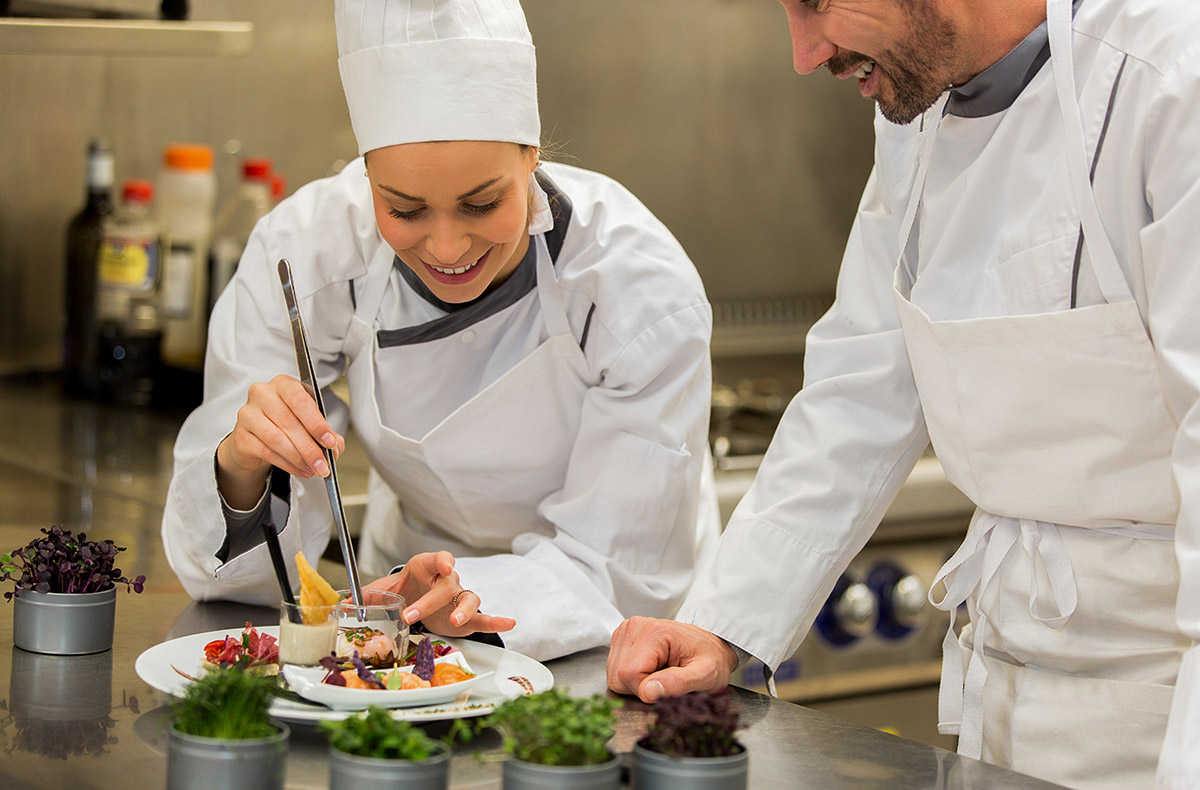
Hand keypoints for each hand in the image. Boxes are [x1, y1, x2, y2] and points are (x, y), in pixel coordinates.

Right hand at [216, 374, 345, 507]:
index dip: (316, 423)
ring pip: (276, 438)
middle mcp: (263, 394)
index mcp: (284, 384)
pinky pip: (266, 451)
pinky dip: (287, 464)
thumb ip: (326, 433)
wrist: (254, 437)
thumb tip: (335, 447)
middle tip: (323, 464)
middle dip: (310, 448)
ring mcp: (248, 413)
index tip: (329, 441)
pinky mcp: (240, 435)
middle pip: (289, 422)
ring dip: (298, 457)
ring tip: (312, 469)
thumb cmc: (283, 424)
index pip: (300, 400)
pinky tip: (299, 469)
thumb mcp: (308, 422)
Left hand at [364, 551, 515, 637]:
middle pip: (447, 585)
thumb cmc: (404, 590)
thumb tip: (342, 604)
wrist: (417, 598)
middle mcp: (446, 581)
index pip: (436, 558)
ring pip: (469, 598)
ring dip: (464, 609)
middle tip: (411, 615)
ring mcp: (458, 598)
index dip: (441, 560)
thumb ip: (366, 596)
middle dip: (430, 600)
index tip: (444, 564)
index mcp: (426, 568)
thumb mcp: (384, 591)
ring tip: (457, 619)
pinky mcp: (467, 618)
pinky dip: (497, 621)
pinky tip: (509, 622)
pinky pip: (484, 617)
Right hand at [607, 616, 738, 702]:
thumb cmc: (711, 659)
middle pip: (617, 675)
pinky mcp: (623, 638)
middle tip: (665, 680)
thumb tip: (648, 691)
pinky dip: (631, 676)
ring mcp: (626, 630)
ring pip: (614, 674)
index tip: (668, 686)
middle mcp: (635, 626)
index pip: (629, 674)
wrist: (711, 645)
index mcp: (654, 632)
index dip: (645, 690)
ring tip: (660, 673)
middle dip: (639, 687)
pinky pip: (615, 669)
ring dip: (635, 683)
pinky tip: (651, 669)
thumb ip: (678, 683)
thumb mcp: (706, 675)